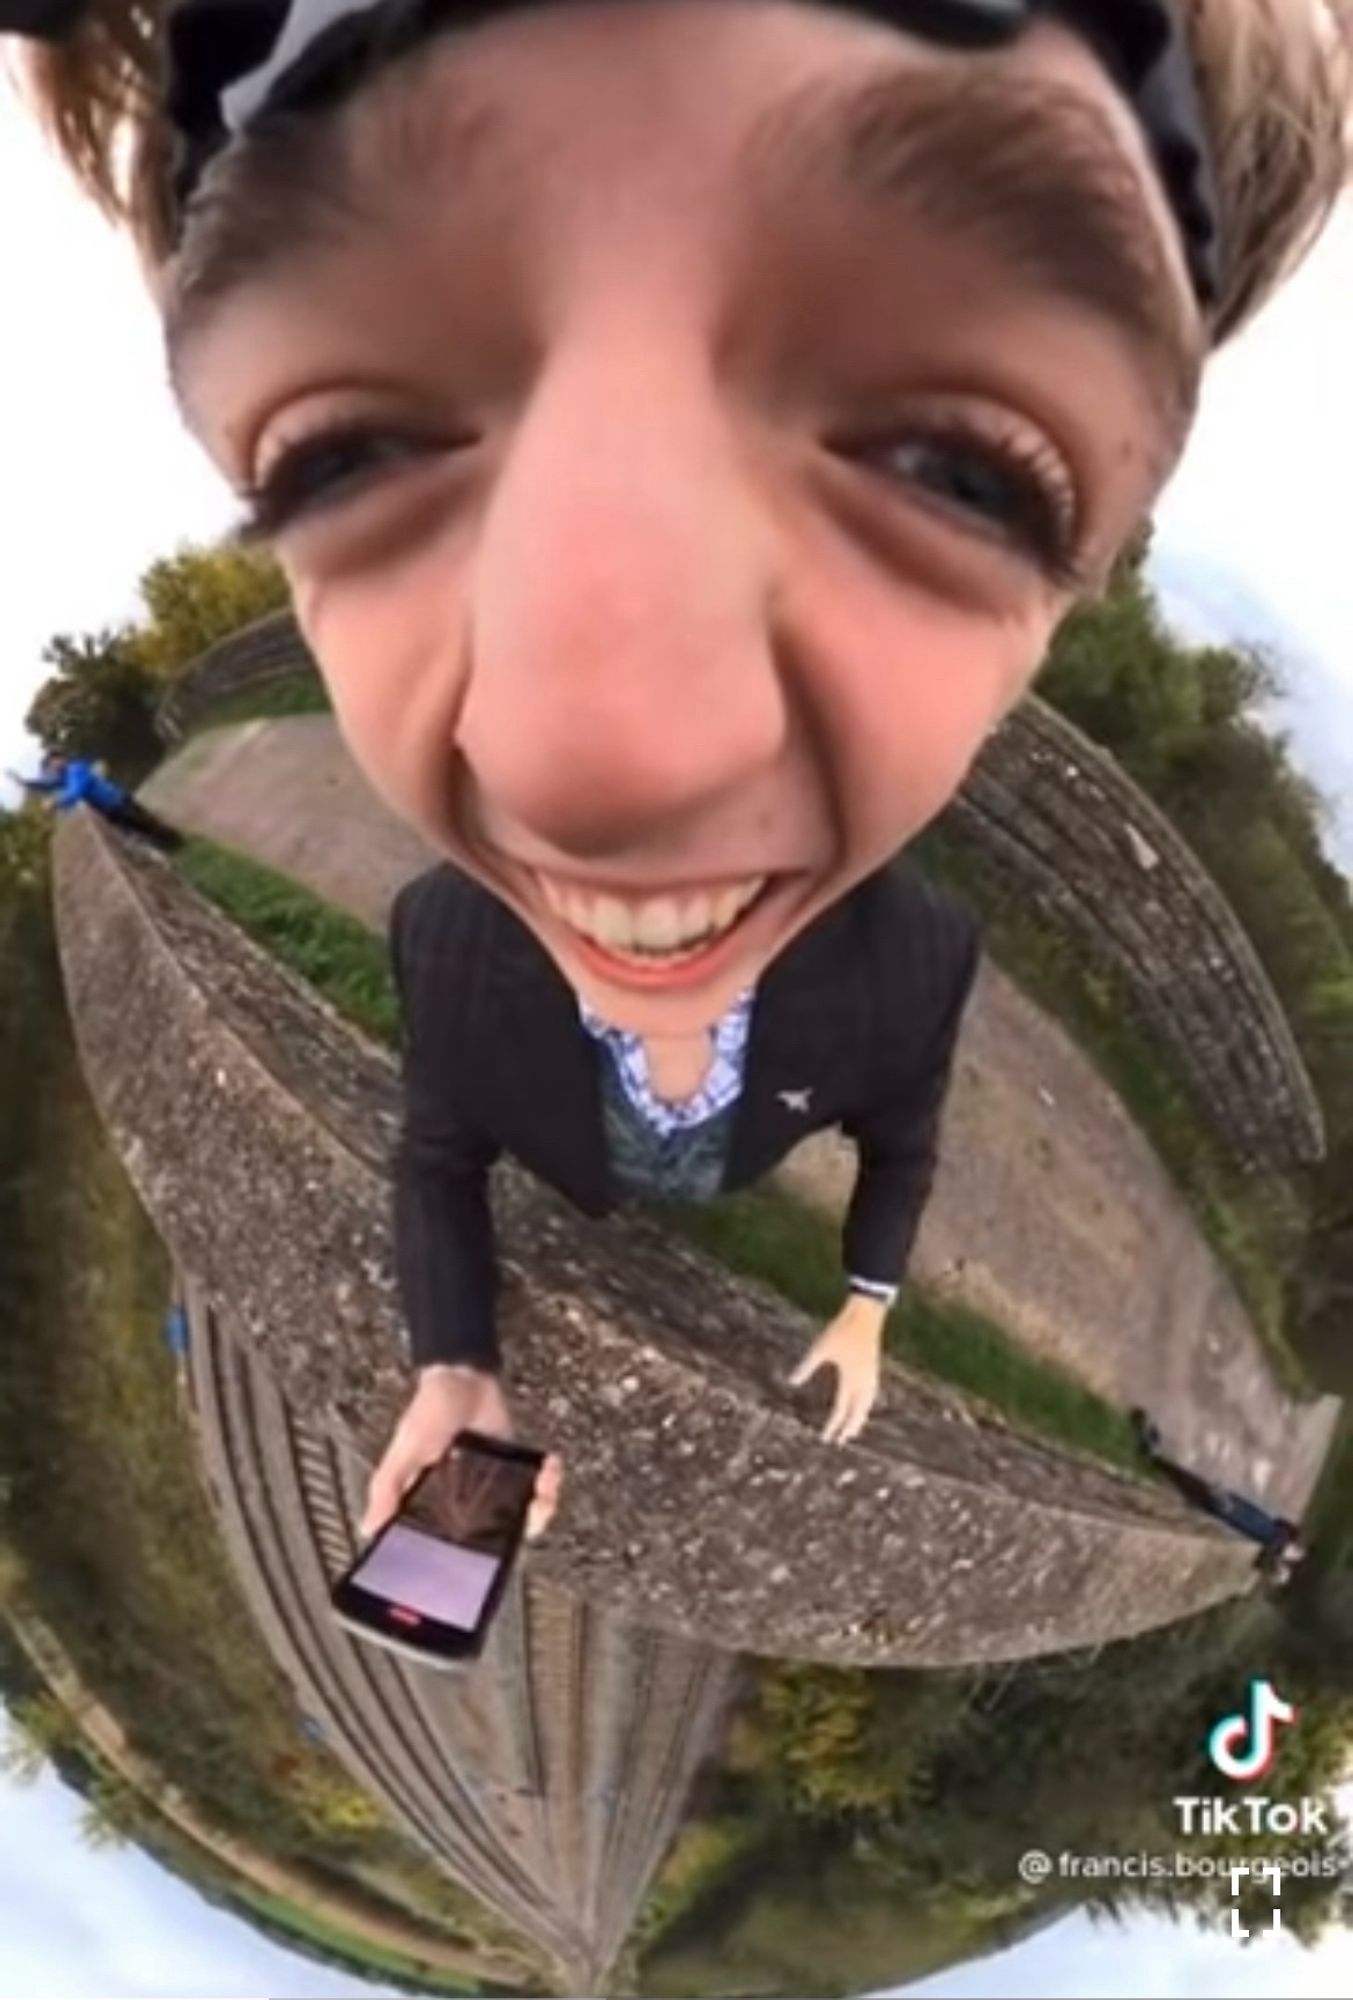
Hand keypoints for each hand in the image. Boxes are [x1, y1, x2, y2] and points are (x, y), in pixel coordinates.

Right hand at [360, 1364, 563, 1542]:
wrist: (464, 1376)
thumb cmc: (429, 1412)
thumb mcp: (404, 1450)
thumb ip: (387, 1488)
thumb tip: (369, 1528)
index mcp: (435, 1505)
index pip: (451, 1546)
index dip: (468, 1561)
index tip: (487, 1565)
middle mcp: (466, 1501)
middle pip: (494, 1537)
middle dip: (515, 1534)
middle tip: (526, 1518)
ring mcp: (494, 1485)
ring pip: (521, 1516)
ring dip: (541, 1508)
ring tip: (544, 1489)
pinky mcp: (514, 1466)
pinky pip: (536, 1487)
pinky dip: (549, 1481)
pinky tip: (549, 1466)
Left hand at [788, 1297, 885, 1444]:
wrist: (865, 1314)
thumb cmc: (841, 1330)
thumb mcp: (820, 1349)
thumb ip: (807, 1367)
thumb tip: (791, 1382)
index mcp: (850, 1379)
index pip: (841, 1410)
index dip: (833, 1426)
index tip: (826, 1439)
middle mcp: (864, 1382)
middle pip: (858, 1412)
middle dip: (850, 1427)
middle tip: (841, 1441)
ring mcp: (871, 1376)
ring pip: (867, 1405)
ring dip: (860, 1418)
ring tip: (854, 1429)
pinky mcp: (874, 1369)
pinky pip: (871, 1395)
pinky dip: (866, 1405)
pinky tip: (862, 1405)